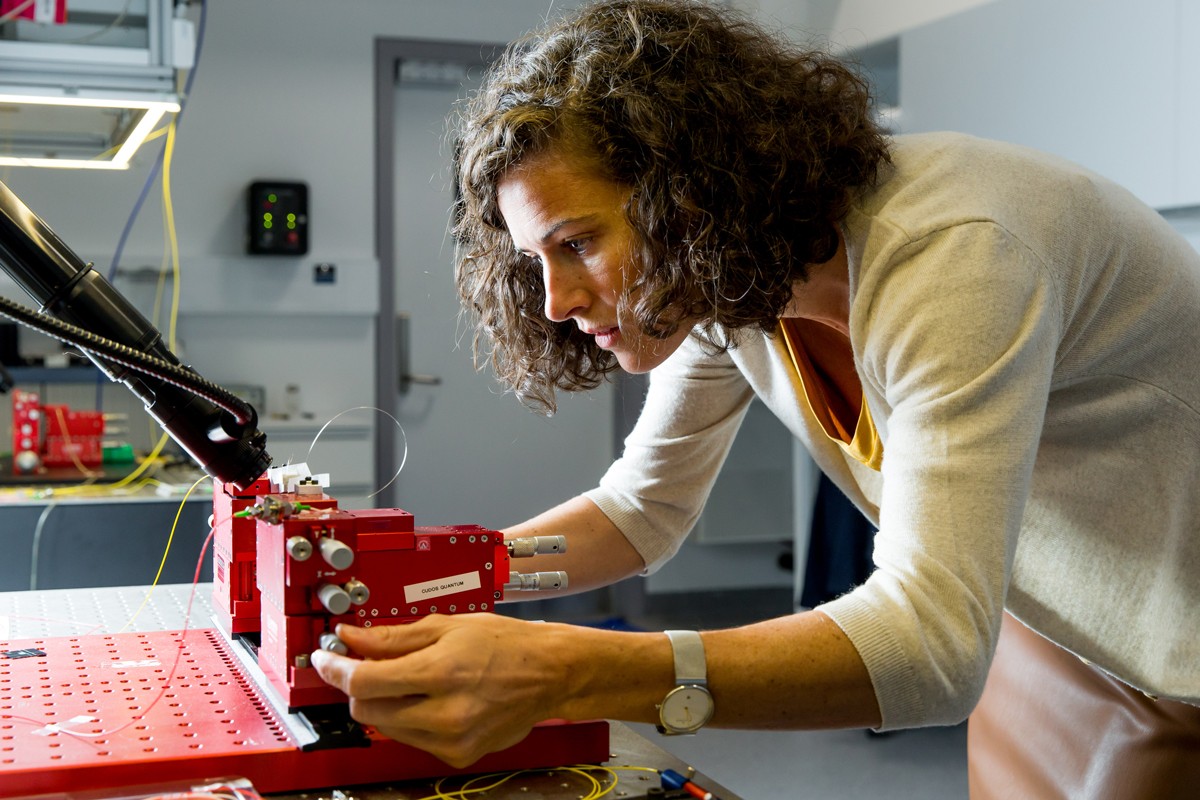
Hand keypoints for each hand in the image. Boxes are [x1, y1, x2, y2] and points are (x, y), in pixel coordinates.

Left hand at [310, 614, 564, 767]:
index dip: (336, 669)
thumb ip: (393, 636)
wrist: (550, 673)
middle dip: (360, 685)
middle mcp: (445, 713)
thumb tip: (351, 637)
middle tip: (370, 664)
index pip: (364, 680)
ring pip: (385, 727)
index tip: (326, 659)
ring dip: (384, 702)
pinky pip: (410, 739)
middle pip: (367, 709)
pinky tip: (429, 699)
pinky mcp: (457, 755)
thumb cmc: (507, 644)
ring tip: (410, 679)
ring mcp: (451, 739)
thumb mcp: (448, 626)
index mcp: (441, 672)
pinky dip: (409, 719)